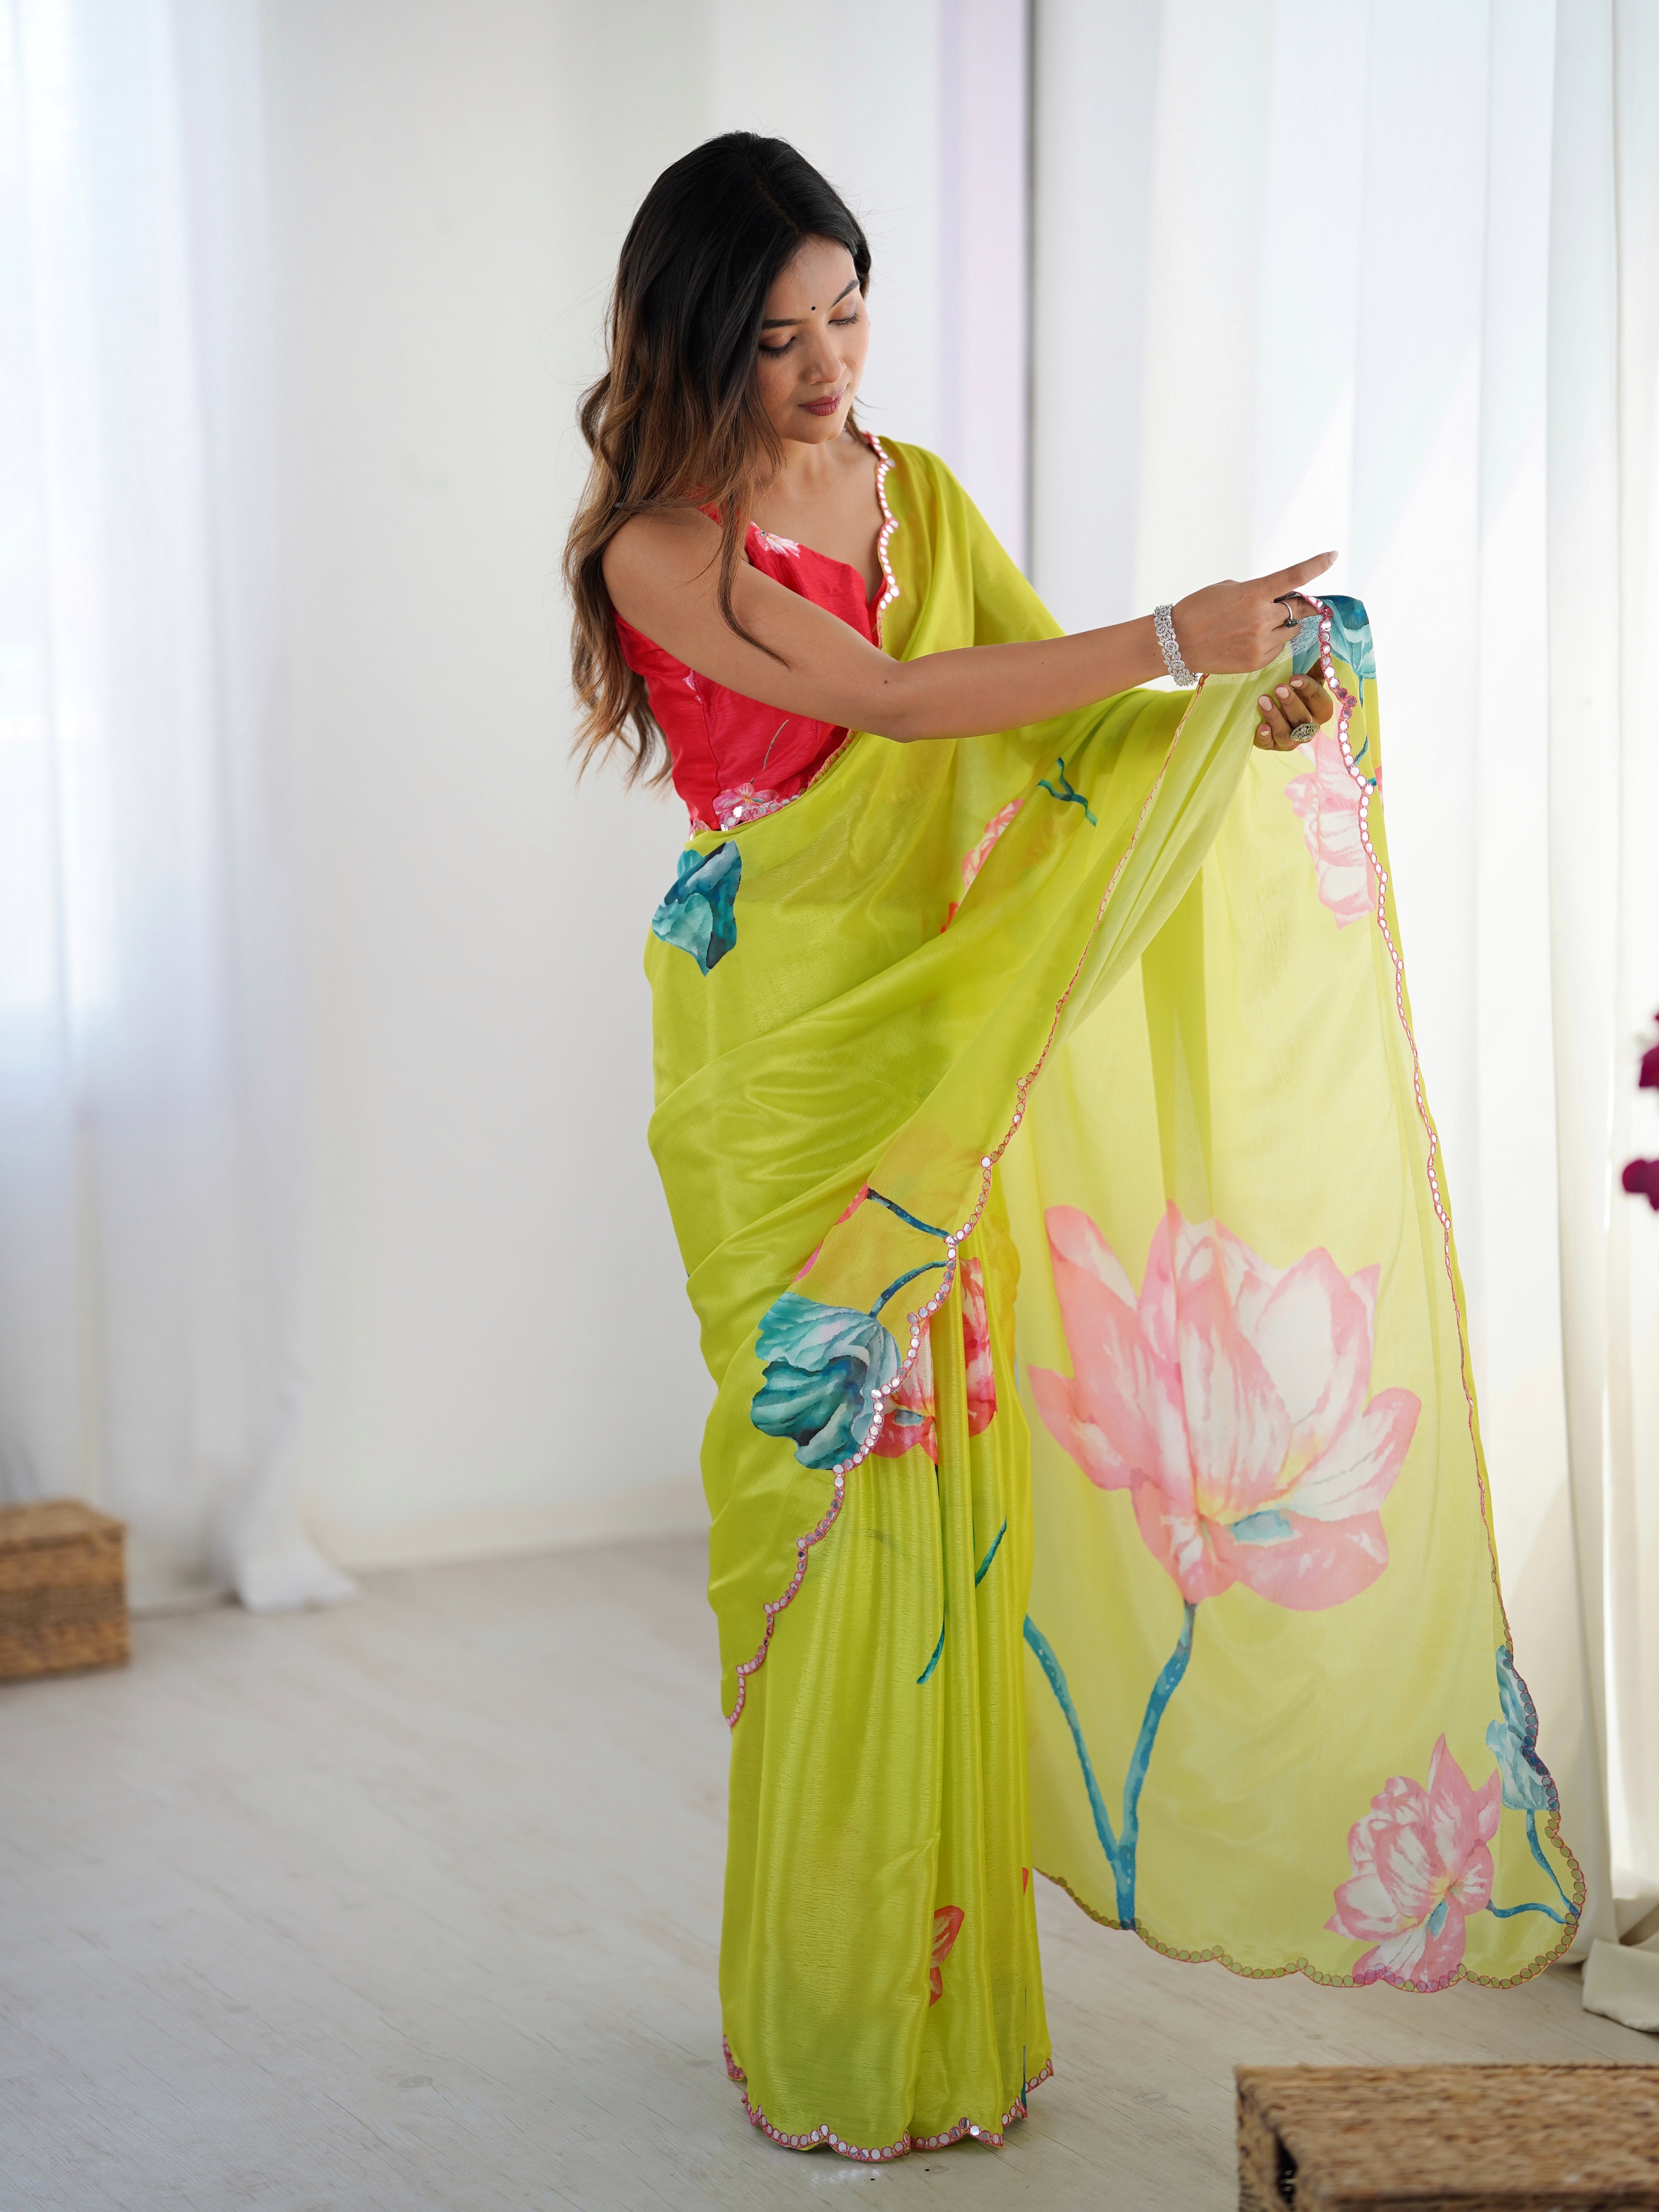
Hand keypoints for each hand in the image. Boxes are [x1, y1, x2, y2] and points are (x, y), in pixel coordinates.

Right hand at [1168, 552, 1336, 676]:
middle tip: (1286, 605)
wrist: (1176, 642)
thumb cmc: (1199, 610)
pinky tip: (1248, 640)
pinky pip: (1277, 648)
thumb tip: (1278, 598)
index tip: (1333, 556)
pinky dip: (1270, 642)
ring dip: (1282, 625)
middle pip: (1297, 608)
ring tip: (1256, 626)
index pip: (1295, 576)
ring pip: (1290, 630)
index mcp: (1254, 593)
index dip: (1317, 564)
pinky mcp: (1256, 661)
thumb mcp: (1228, 589)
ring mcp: (1260, 642)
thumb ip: (1257, 591)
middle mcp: (1262, 618)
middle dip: (1295, 605)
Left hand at [1252, 673, 1333, 751]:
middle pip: (1302, 719)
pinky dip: (1265, 737)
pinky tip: (1260, 727)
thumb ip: (1316, 671)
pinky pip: (1269, 745)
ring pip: (1285, 733)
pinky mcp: (1274, 746)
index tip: (1293, 678)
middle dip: (1290, 703)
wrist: (1282, 713)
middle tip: (1278, 687)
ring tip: (1263, 700)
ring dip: (1274, 716)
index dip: (1308, 689)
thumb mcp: (1309, 681)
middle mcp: (1310, 728)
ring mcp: (1292, 740)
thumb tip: (1325, 657)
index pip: (1319, 701)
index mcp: (1322, 711)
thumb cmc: (1298, 694)